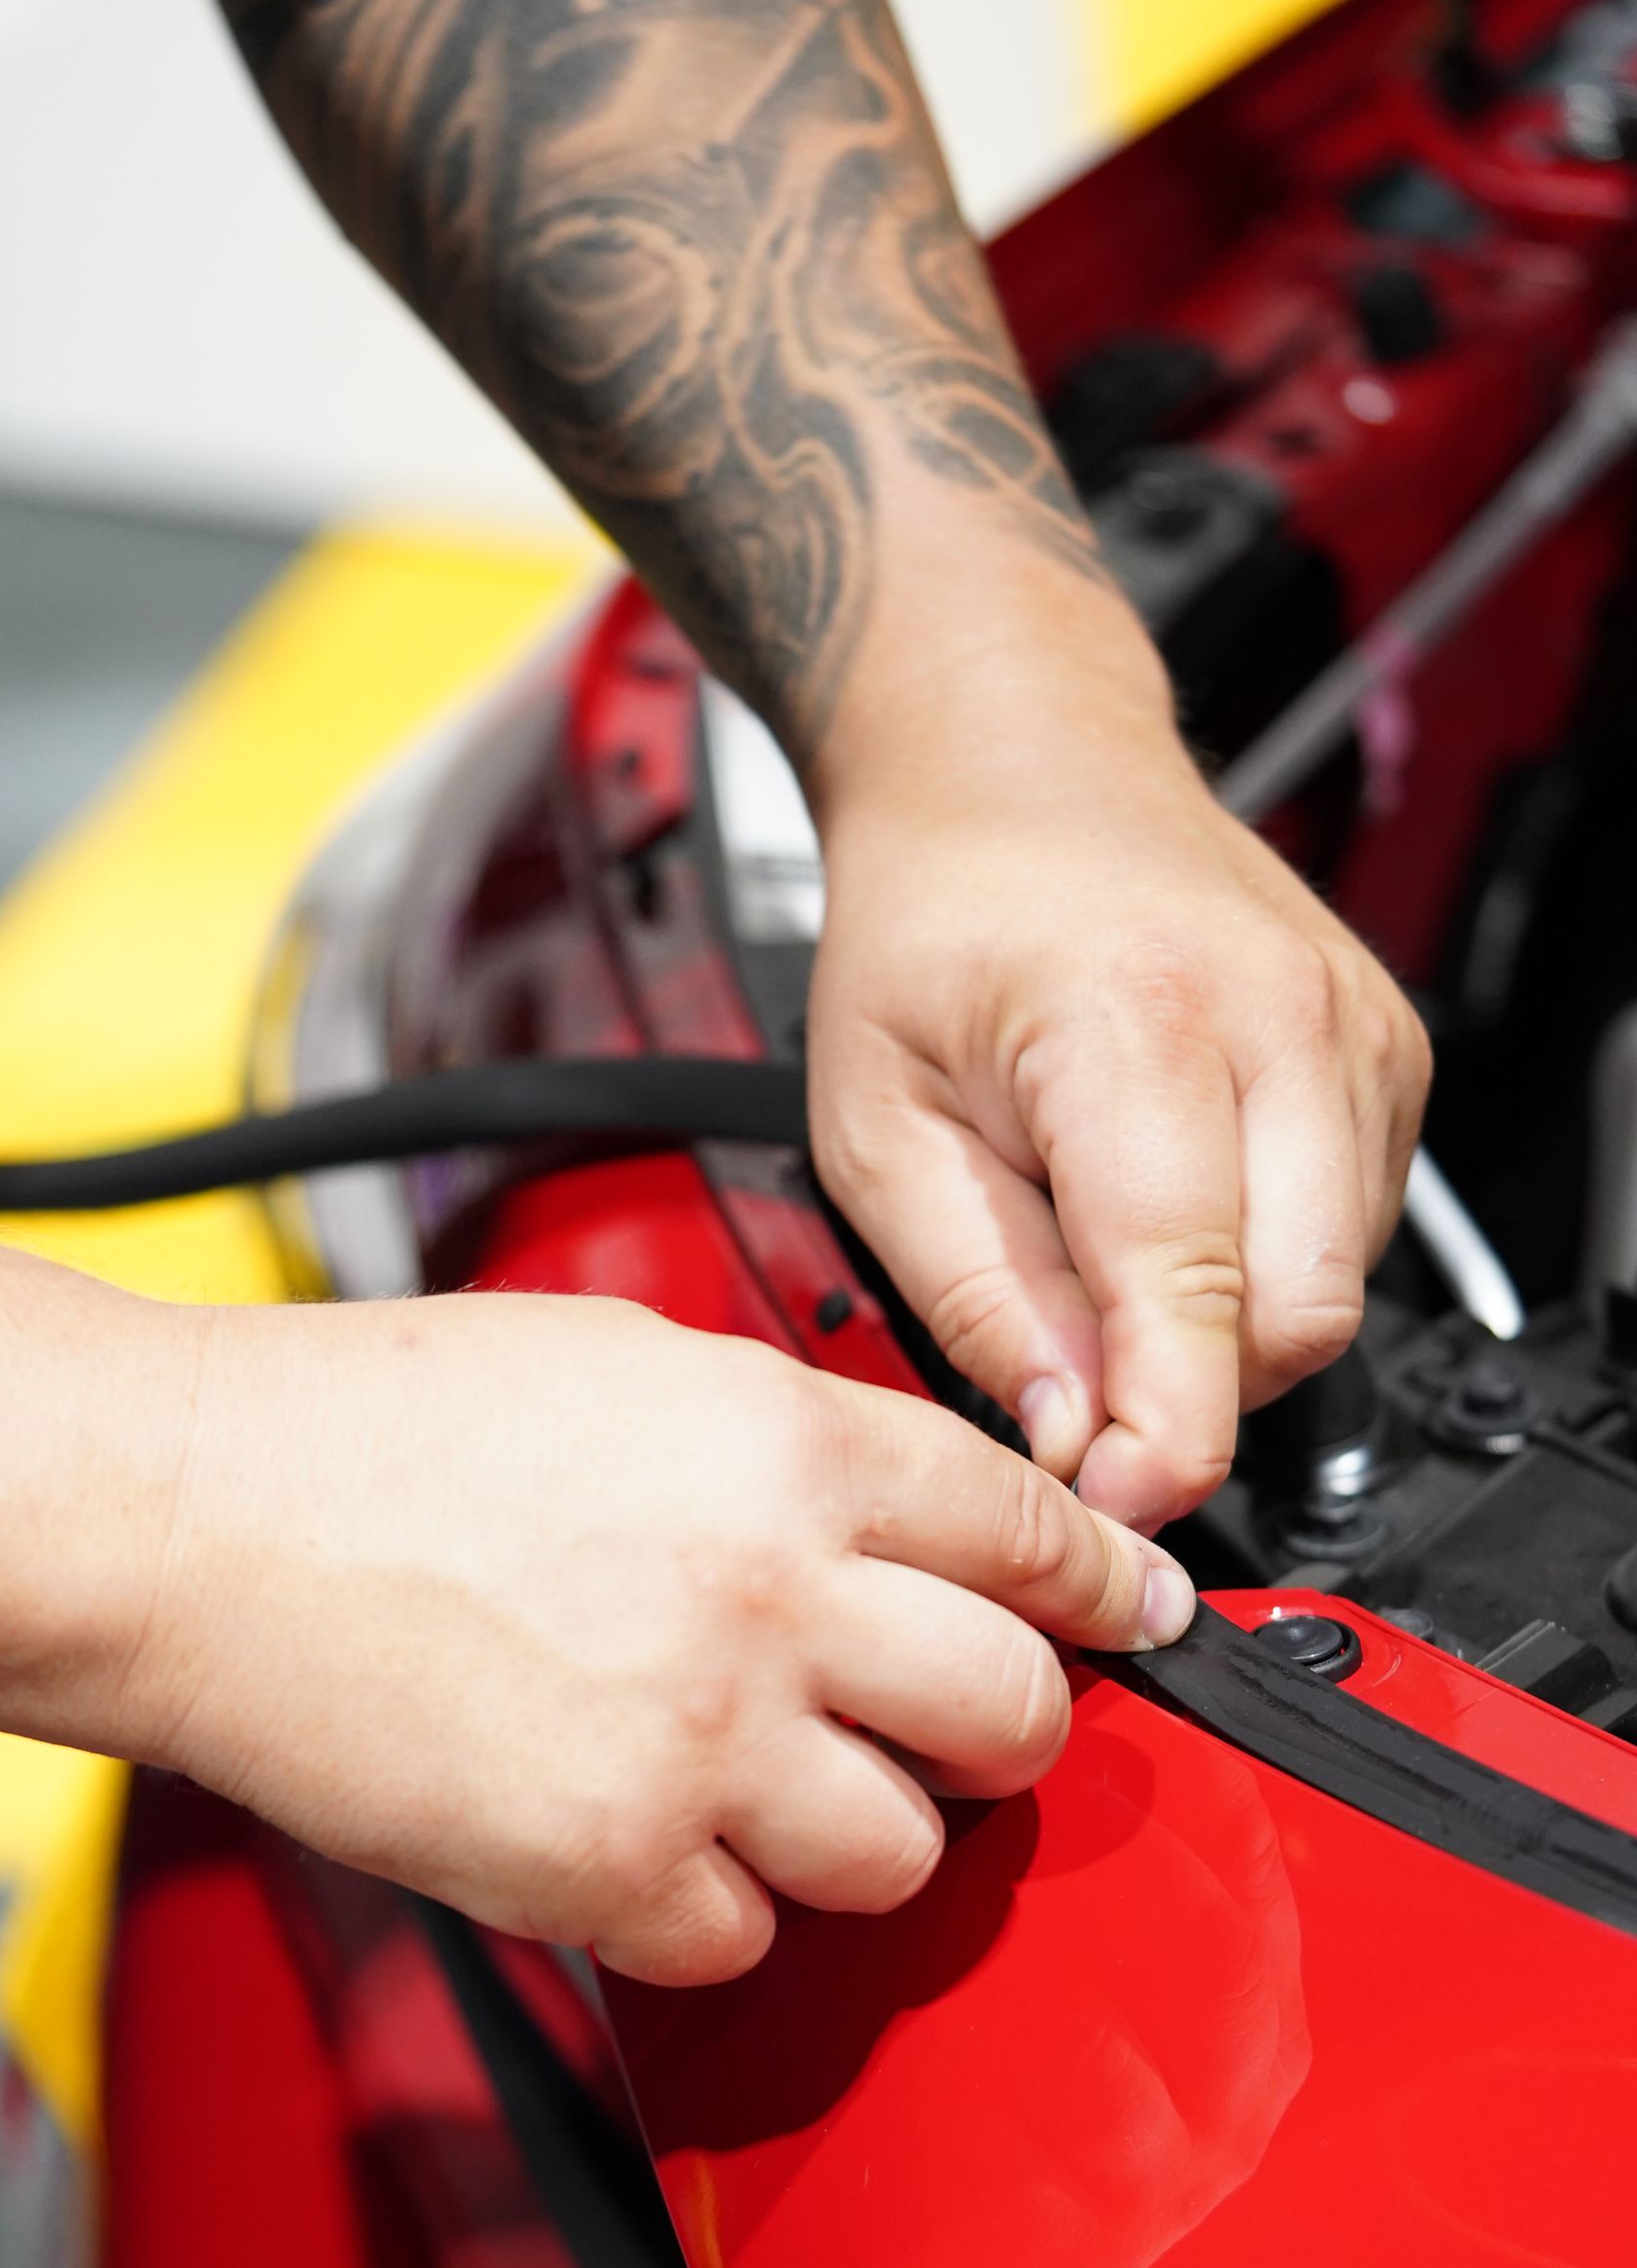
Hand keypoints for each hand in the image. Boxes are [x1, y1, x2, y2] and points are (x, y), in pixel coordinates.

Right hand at [136, 1290, 1193, 1983]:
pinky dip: (715, 1910)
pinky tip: (649, 1837)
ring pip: (903, 1857)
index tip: (1128, 1617)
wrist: (199, 1524)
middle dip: (1005, 1726)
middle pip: (1016, 1715)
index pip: (1039, 1536)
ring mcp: (700, 1749)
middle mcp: (774, 1601)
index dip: (1105, 1586)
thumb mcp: (633, 1363)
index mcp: (792, 1451)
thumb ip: (800, 1441)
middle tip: (953, 1722)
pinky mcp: (610, 1872)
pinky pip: (749, 1942)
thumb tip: (921, 1513)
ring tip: (767, 1783)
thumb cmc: (378, 1429)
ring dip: (860, 1832)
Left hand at [806, 616, 1431, 1533]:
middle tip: (1078, 1383)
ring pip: (1336, 1289)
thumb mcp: (879, 1127)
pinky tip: (1172, 1202)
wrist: (1015, 764)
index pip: (1196, 1296)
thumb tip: (1067, 1435)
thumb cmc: (936, 921)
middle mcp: (1281, 1020)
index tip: (1110, 1503)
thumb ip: (977, 1295)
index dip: (1161, 1438)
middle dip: (1189, 1389)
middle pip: (1295, 1318)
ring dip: (1223, 1324)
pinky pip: (1352, 1233)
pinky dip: (1262, 1261)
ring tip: (1101, 1244)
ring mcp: (1356, 1032)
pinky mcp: (1389, 1053)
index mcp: (1141, 1026)